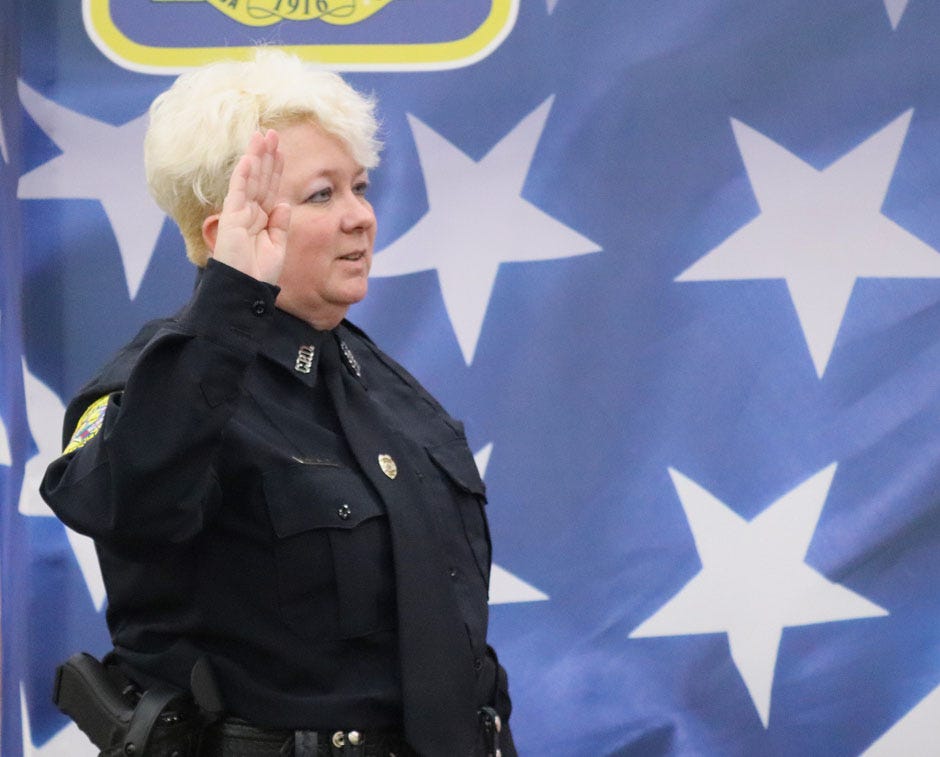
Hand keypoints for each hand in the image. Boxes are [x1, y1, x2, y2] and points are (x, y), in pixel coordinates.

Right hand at [211, 130, 289, 285]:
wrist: (246, 288)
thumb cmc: (260, 273)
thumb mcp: (277, 246)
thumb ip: (280, 224)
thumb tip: (284, 203)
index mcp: (262, 220)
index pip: (270, 188)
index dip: (276, 169)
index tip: (281, 151)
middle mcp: (250, 212)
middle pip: (261, 178)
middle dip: (267, 156)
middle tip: (273, 133)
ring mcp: (240, 213)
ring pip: (250, 179)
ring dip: (257, 156)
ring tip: (263, 135)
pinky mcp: (231, 216)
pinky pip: (239, 190)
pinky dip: (244, 173)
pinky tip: (250, 157)